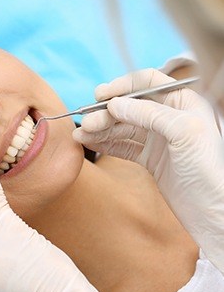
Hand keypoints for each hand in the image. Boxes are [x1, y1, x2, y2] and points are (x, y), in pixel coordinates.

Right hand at [73, 68, 223, 271]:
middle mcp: (169, 117)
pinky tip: (91, 143)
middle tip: (87, 123)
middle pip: (130, 107)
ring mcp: (158, 139)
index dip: (122, 86)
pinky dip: (106, 144)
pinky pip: (123, 146)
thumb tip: (116, 104)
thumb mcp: (183, 131)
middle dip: (106, 113)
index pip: (147, 83)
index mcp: (184, 102)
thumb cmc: (210, 169)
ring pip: (123, 128)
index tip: (100, 95)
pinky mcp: (150, 158)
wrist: (211, 209)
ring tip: (81, 134)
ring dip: (101, 129)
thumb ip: (149, 113)